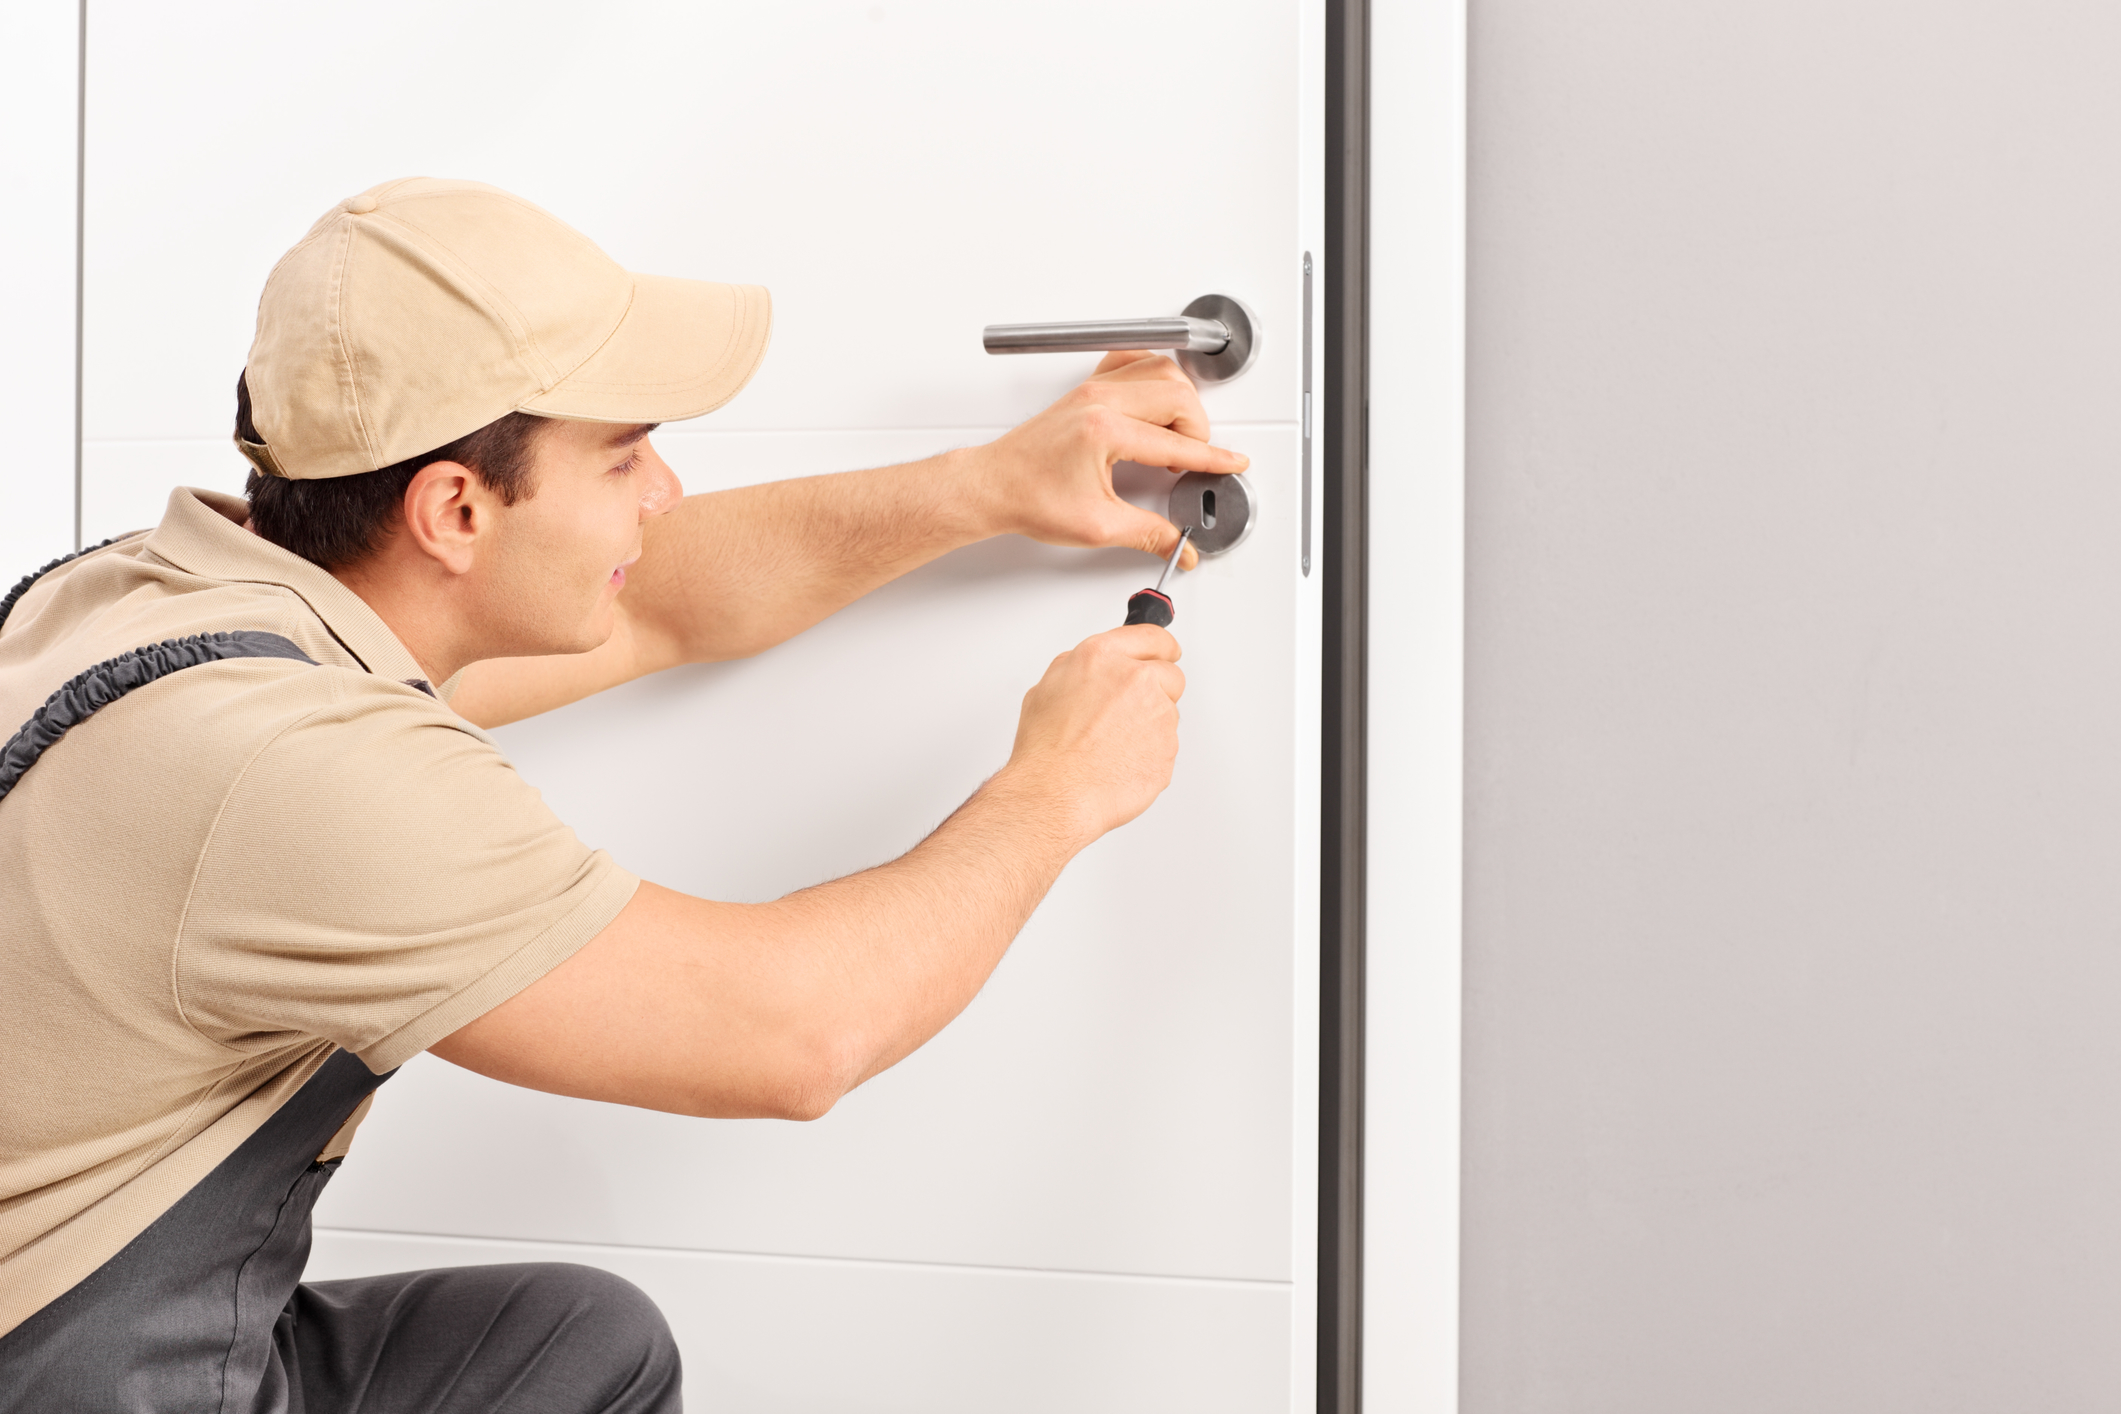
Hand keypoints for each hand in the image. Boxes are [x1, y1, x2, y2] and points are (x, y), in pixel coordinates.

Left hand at [972, 351, 1248, 571]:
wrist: (991, 487)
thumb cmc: (1028, 498)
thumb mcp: (1096, 526)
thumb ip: (1147, 533)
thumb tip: (1177, 543)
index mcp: (1105, 432)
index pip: (1177, 442)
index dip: (1212, 458)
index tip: (1232, 464)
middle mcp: (1100, 402)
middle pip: (1177, 395)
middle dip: (1198, 429)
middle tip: (1191, 461)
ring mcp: (1092, 390)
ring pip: (1160, 370)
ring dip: (1180, 400)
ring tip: (1176, 435)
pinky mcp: (1085, 390)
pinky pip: (1131, 362)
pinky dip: (1153, 376)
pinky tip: (1154, 402)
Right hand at [998, 623, 1186, 845]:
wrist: (1056, 793)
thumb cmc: (1046, 749)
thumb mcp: (1048, 688)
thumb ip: (1083, 668)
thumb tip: (1100, 669)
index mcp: (1103, 657)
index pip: (1151, 636)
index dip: (1160, 647)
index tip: (1166, 652)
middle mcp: (1136, 680)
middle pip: (1170, 675)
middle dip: (1156, 690)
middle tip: (1128, 714)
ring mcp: (1157, 714)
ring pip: (1167, 714)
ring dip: (1149, 726)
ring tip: (1112, 746)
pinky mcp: (1168, 747)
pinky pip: (1165, 746)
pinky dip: (1149, 754)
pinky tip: (1120, 762)